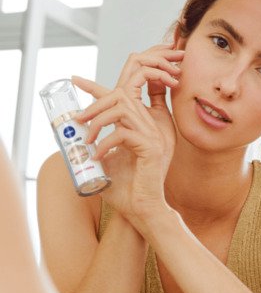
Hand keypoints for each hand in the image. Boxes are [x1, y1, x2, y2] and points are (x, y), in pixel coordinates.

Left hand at [72, 45, 183, 221]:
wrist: (141, 212)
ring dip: (98, 122)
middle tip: (77, 119)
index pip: (124, 95)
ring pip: (123, 109)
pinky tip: (97, 158)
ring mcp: (154, 137)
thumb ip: (98, 146)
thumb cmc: (125, 192)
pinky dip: (104, 143)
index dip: (99, 86)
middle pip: (123, 95)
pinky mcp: (151, 148)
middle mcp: (153, 128)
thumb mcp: (107, 162)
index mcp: (144, 128)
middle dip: (96, 103)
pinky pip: (122, 133)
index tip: (75, 80)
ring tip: (87, 140)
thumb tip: (73, 139)